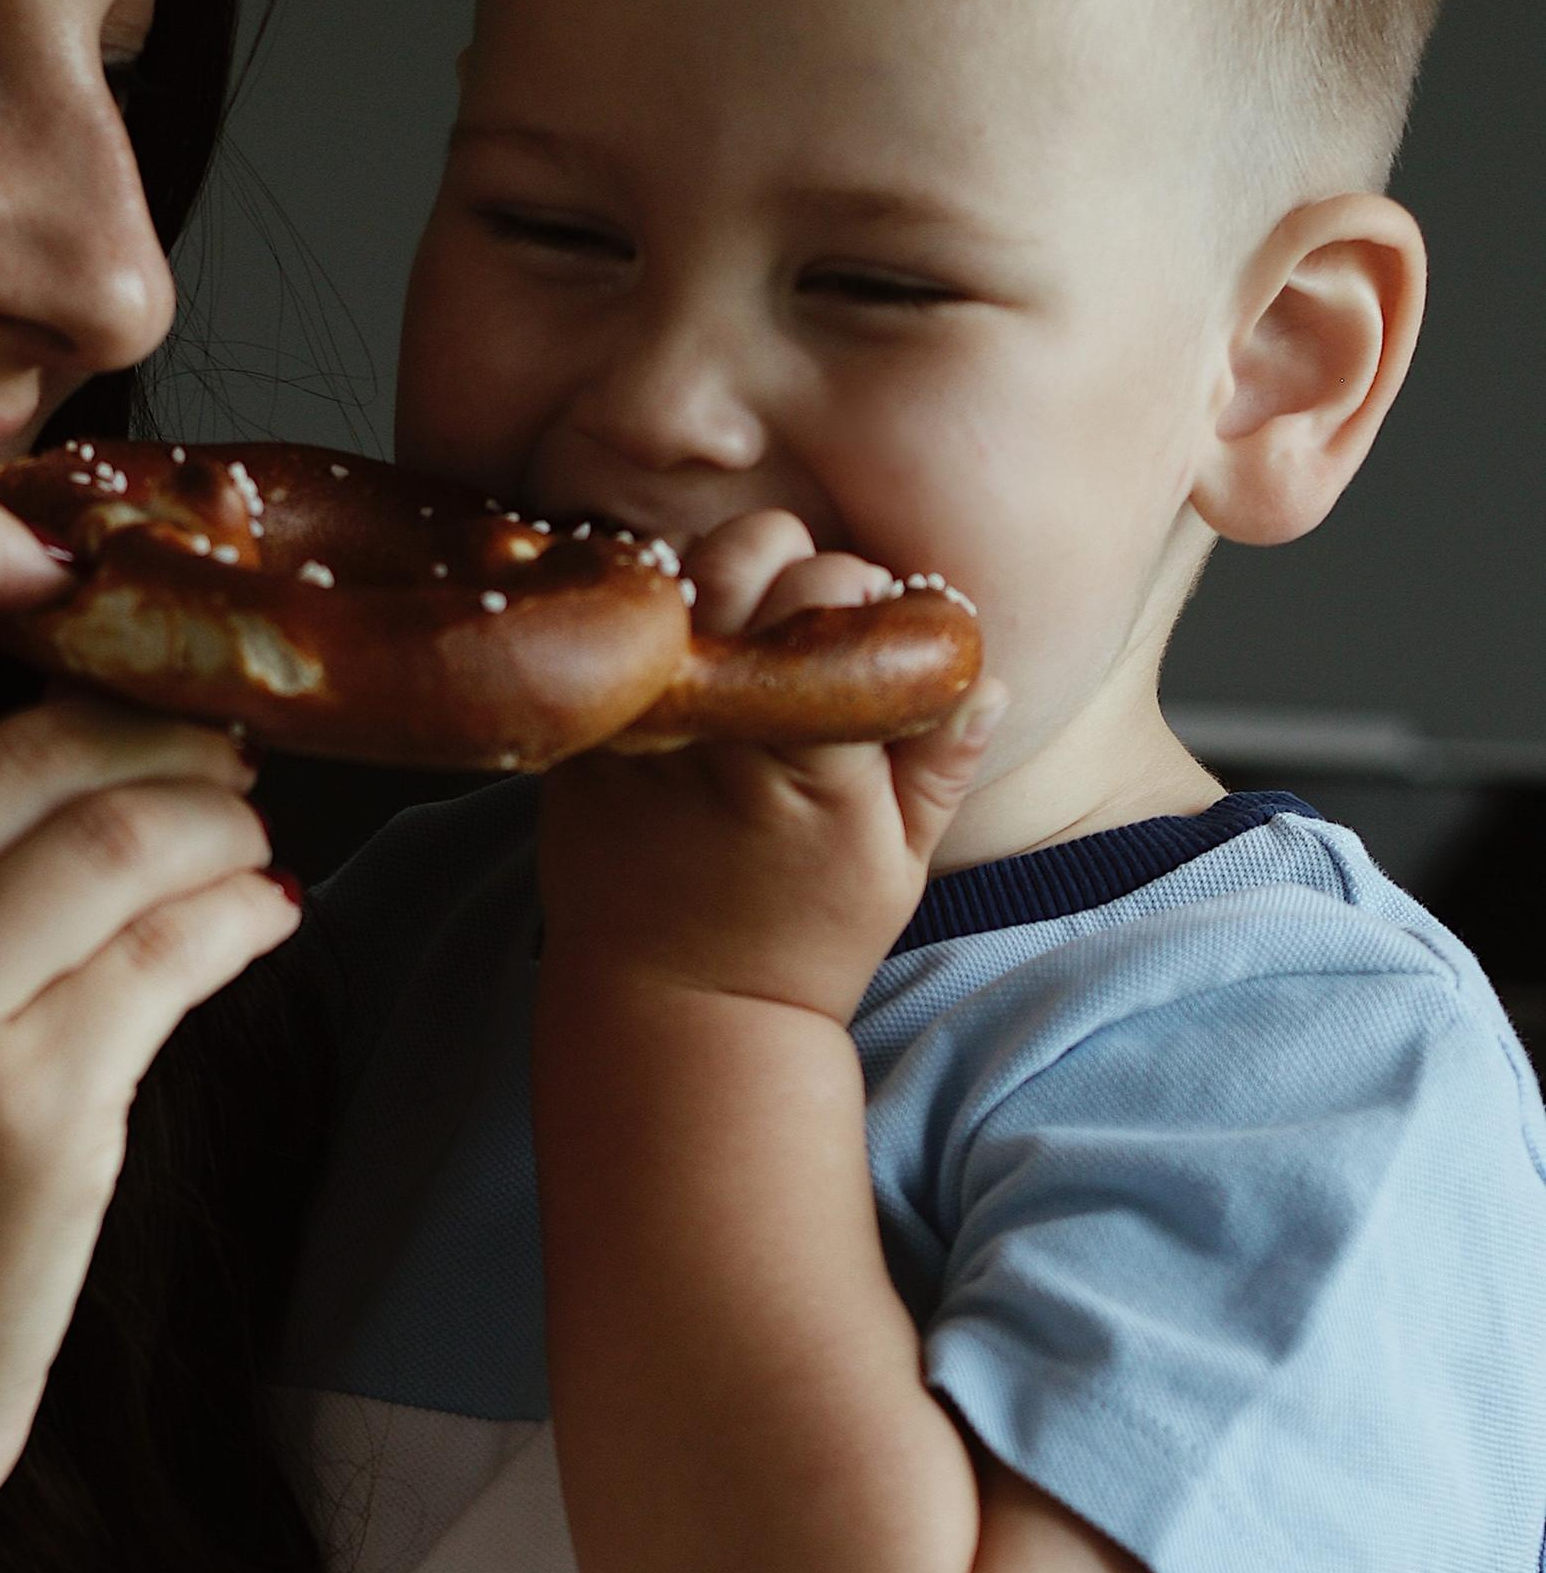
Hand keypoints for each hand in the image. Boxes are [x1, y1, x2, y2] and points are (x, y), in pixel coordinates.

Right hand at [0, 488, 297, 1558]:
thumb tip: (64, 650)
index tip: (58, 544)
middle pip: (43, 731)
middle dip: (170, 729)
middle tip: (225, 751)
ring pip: (138, 823)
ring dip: (227, 821)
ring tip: (239, 847)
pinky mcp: (27, 1109)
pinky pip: (190, 941)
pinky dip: (253, 913)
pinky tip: (263, 919)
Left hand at [539, 508, 1001, 1023]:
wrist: (677, 1017)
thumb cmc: (802, 943)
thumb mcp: (897, 866)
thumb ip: (942, 761)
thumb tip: (987, 677)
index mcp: (812, 752)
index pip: (834, 591)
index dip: (860, 590)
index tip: (869, 626)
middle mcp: (720, 729)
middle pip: (746, 555)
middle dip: (786, 560)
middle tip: (800, 617)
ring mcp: (642, 733)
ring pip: (673, 580)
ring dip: (715, 589)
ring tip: (742, 644)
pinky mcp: (583, 745)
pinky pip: (620, 641)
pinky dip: (658, 636)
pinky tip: (686, 676)